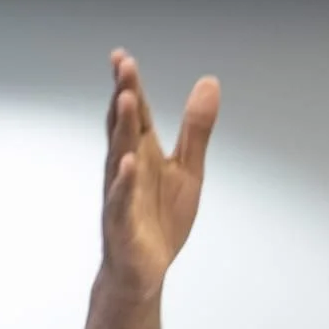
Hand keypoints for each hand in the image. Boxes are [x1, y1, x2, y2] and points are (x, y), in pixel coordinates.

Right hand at [100, 48, 219, 300]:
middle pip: (125, 128)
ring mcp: (121, 195)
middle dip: (125, 96)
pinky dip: (124, 183)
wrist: (142, 270)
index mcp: (143, 155)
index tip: (123, 57)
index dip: (131, 86)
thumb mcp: (188, 170)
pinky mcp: (123, 223)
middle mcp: (127, 169)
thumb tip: (209, 82)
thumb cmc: (158, 217)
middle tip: (124, 64)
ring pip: (119, 156)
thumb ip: (196, 129)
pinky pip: (121, 200)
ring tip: (127, 100)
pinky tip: (127, 164)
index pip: (137, 116)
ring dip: (123, 128)